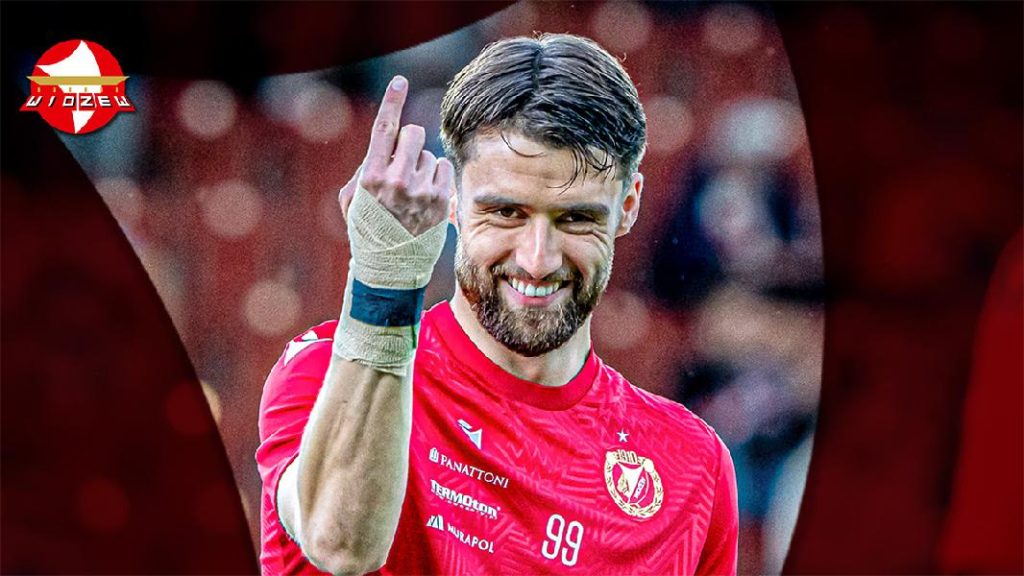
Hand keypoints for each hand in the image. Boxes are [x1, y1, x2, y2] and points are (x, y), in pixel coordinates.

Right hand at [339, 75, 453, 235]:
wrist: (389, 268)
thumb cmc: (367, 230)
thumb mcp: (351, 199)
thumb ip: (366, 168)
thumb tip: (387, 145)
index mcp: (371, 176)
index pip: (384, 129)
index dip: (392, 101)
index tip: (400, 80)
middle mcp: (397, 180)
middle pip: (413, 134)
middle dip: (409, 143)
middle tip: (404, 163)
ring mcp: (422, 191)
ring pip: (429, 154)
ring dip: (423, 166)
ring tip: (413, 192)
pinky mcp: (441, 201)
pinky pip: (444, 169)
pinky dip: (437, 177)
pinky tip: (427, 196)